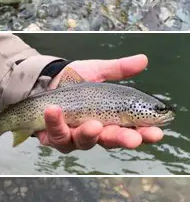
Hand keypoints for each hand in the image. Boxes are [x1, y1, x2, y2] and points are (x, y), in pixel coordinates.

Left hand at [37, 54, 164, 151]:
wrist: (45, 79)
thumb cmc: (74, 80)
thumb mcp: (97, 71)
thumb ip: (119, 69)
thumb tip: (143, 59)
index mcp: (111, 120)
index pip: (132, 130)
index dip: (145, 133)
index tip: (156, 132)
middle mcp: (95, 132)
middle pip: (111, 141)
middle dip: (122, 140)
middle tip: (133, 139)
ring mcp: (74, 137)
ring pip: (83, 142)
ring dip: (88, 134)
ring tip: (93, 125)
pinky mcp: (53, 137)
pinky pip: (55, 134)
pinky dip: (55, 122)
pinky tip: (54, 110)